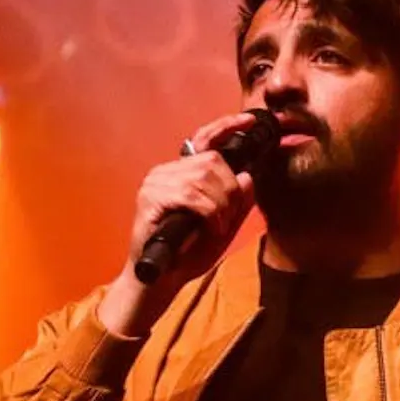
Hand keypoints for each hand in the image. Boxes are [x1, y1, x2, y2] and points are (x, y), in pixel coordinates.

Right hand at [98, 112, 259, 336]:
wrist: (161, 279)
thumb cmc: (189, 254)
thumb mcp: (223, 226)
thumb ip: (239, 202)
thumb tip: (249, 176)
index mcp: (181, 173)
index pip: (204, 138)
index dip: (227, 126)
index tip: (249, 121)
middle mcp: (166, 172)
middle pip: (213, 160)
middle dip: (231, 189)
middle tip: (229, 215)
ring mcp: (156, 183)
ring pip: (205, 176)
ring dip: (222, 204)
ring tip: (217, 225)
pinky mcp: (150, 199)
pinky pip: (192, 194)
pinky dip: (209, 212)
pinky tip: (210, 227)